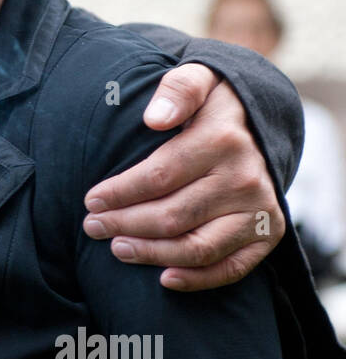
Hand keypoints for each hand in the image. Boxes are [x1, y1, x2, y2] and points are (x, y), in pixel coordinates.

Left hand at [83, 63, 285, 291]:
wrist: (261, 124)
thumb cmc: (213, 105)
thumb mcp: (199, 79)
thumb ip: (178, 89)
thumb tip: (156, 117)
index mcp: (223, 140)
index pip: (159, 176)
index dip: (120, 193)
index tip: (90, 200)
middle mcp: (245, 178)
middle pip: (172, 215)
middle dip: (124, 224)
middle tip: (92, 226)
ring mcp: (259, 210)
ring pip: (196, 246)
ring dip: (151, 253)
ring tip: (117, 248)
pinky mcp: (268, 233)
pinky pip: (231, 267)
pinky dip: (197, 279)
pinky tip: (163, 278)